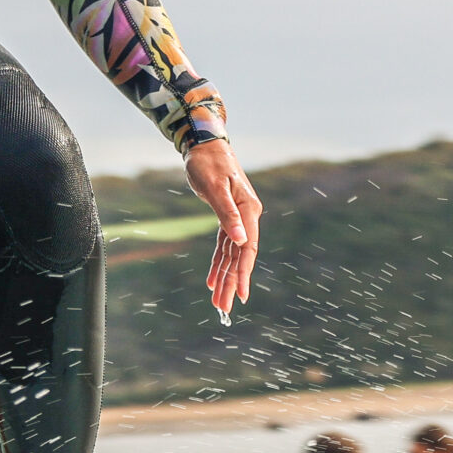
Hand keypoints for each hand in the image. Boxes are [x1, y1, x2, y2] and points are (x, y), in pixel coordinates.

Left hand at [185, 138, 261, 315]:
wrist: (203, 145)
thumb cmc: (208, 162)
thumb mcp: (215, 188)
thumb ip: (228, 215)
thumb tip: (241, 240)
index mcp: (248, 210)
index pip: (248, 248)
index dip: (244, 273)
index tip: (241, 295)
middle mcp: (247, 216)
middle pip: (240, 256)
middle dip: (232, 282)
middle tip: (225, 307)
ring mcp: (238, 218)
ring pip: (231, 254)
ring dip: (224, 277)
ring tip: (218, 301)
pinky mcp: (227, 217)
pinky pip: (224, 246)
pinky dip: (217, 262)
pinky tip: (212, 279)